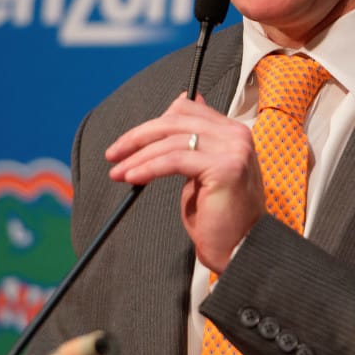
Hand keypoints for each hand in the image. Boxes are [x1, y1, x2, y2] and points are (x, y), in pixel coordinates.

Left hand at [106, 93, 263, 272]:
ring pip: (172, 141)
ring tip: (119, 172)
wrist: (240, 246)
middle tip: (114, 153)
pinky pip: (175, 160)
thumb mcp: (201, 171)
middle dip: (138, 136)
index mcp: (233, 132)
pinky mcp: (225, 167)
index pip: (187, 109)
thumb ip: (191, 144)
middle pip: (176, 121)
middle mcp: (236, 135)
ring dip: (138, 156)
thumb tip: (176, 108)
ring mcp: (233, 150)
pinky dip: (149, 167)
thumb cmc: (219, 216)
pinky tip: (134, 177)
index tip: (129, 142)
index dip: (154, 122)